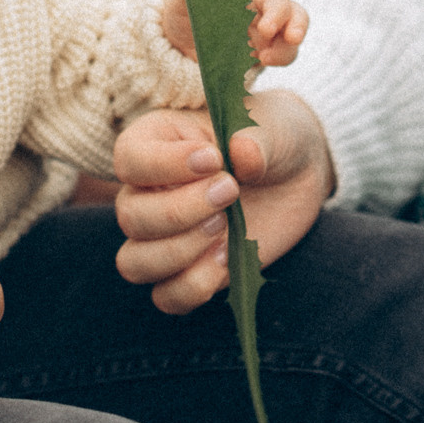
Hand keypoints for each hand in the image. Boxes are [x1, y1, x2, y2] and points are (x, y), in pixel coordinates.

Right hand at [112, 90, 333, 313]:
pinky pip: (166, 296)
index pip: (129, 159)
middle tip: (231, 191)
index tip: (214, 159)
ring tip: (224, 229)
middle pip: (130, 216)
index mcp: (154, 142)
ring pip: (134, 262)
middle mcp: (146, 192)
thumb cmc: (271, 137)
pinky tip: (227, 259)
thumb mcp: (272, 126)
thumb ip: (257, 138)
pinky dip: (193, 286)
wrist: (294, 174)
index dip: (164, 165)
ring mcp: (163, 236)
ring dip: (180, 252)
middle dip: (181, 211)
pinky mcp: (188, 271)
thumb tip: (243, 154)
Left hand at [161, 0, 307, 66]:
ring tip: (277, 50)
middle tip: (267, 29)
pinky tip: (264, 60)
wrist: (184, 51)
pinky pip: (287, 48)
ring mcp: (267, 22)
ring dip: (294, 32)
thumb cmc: (184, 16)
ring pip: (294, 21)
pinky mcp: (270, 46)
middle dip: (278, 13)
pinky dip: (282, 54)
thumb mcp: (180, 1)